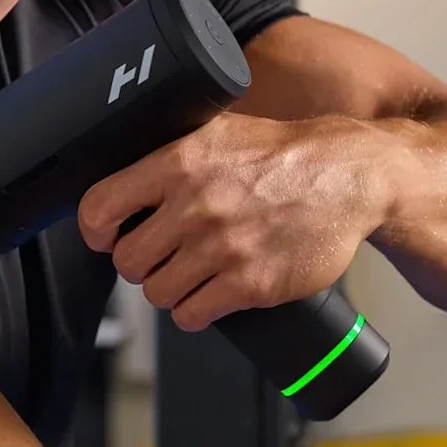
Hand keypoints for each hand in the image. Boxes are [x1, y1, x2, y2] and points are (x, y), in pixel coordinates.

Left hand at [76, 114, 384, 330]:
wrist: (350, 176)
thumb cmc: (285, 154)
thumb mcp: (219, 132)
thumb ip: (172, 153)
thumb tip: (127, 181)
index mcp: (179, 162)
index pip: (100, 207)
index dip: (96, 230)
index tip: (106, 237)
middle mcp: (195, 206)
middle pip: (127, 260)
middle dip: (140, 263)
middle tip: (159, 257)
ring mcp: (222, 249)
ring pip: (157, 293)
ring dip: (169, 289)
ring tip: (189, 275)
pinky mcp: (249, 284)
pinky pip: (192, 314)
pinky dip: (195, 311)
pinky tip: (209, 295)